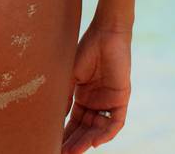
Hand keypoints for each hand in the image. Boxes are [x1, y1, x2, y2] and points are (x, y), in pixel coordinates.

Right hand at [62, 21, 130, 152]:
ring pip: (99, 129)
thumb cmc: (86, 50)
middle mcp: (96, 101)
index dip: (64, 134)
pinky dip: (107, 133)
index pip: (73, 122)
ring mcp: (109, 100)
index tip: (53, 145)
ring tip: (74, 152)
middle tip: (61, 153)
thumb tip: (54, 120)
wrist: (105, 33)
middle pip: (85, 129)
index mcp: (83, 97)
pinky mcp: (122, 97)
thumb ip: (65, 98)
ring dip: (87, 141)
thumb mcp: (70, 77)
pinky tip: (95, 143)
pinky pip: (116, 121)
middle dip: (74, 142)